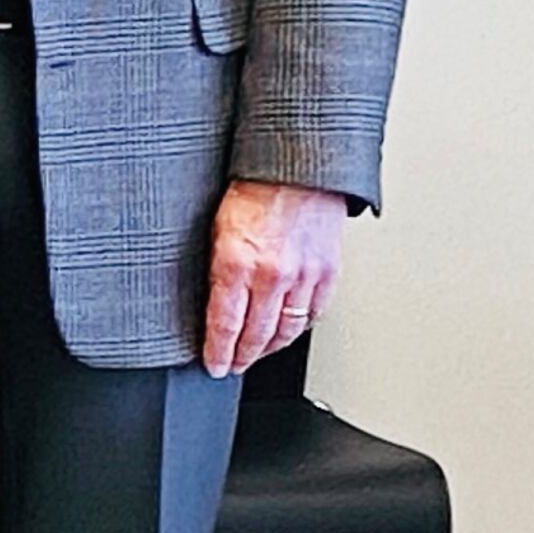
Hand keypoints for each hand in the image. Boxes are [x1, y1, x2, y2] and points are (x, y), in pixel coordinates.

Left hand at [203, 180, 344, 377]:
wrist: (298, 167)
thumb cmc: (251, 189)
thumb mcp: (213, 226)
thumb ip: (214, 266)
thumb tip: (205, 298)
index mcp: (238, 263)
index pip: (225, 325)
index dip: (218, 352)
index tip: (213, 365)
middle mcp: (273, 275)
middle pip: (256, 335)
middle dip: (242, 357)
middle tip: (232, 366)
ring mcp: (304, 277)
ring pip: (287, 331)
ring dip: (269, 348)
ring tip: (256, 354)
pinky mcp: (328, 273)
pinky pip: (313, 314)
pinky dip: (298, 329)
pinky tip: (287, 332)